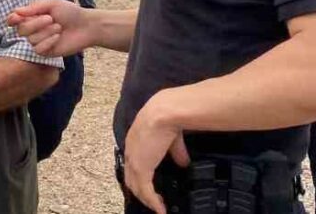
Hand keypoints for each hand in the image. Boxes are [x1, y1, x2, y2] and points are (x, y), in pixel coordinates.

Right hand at [7, 0, 99, 56]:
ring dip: (46, 32)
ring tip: (59, 28)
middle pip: (21, 30)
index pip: (14, 19)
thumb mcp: (52, 4)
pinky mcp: (46, 52)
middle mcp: (33, 29)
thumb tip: (16, 11)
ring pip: (31, 40)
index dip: (12, 19)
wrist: (86, 26)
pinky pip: (38, 49)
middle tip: (50, 19)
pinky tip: (58, 37)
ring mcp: (39, 41)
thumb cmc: (70, 12)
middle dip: (35, 24)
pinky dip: (48, 42)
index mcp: (32, 16)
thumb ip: (33, 7)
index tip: (16, 17)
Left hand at [123, 91, 189, 213]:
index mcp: (135, 142)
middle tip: (152, 202)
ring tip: (157, 208)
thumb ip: (176, 152)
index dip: (140, 177)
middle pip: (131, 178)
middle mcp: (130, 152)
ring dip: (146, 199)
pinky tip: (161, 209)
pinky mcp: (141, 167)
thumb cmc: (167, 117)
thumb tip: (184, 163)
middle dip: (141, 192)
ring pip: (136, 187)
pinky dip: (152, 202)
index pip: (133, 164)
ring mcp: (134, 160)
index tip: (149, 186)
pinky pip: (145, 190)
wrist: (165, 112)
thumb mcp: (172, 139)